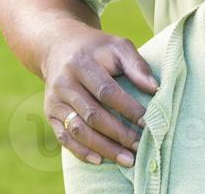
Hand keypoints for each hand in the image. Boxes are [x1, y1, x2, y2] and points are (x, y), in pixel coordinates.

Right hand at [41, 23, 157, 166]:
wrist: (57, 45)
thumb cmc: (96, 49)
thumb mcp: (116, 46)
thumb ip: (136, 65)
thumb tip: (154, 89)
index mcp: (81, 63)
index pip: (106, 91)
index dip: (128, 109)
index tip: (148, 123)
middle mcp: (64, 82)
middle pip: (93, 114)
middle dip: (119, 134)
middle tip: (141, 147)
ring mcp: (54, 99)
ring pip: (78, 129)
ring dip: (104, 148)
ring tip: (127, 160)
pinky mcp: (50, 112)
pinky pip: (64, 137)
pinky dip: (81, 152)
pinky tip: (100, 160)